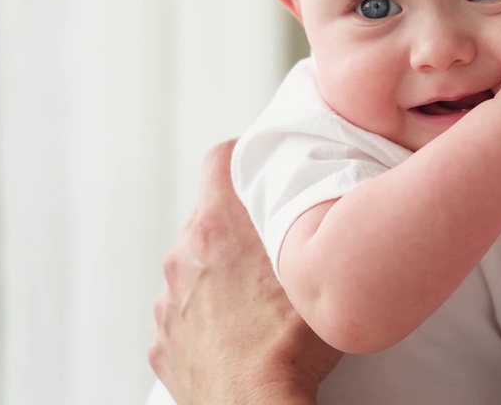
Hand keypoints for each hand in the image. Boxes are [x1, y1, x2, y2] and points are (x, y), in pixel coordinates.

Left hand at [149, 141, 341, 404]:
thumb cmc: (291, 345)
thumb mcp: (319, 266)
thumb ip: (315, 226)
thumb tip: (336, 199)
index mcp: (217, 226)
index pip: (221, 158)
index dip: (246, 156)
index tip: (267, 168)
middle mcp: (183, 257)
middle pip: (209, 217)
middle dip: (240, 225)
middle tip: (279, 245)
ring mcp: (167, 303)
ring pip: (196, 269)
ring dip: (221, 275)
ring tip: (261, 301)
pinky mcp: (164, 344)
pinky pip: (186, 316)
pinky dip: (209, 320)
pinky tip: (241, 335)